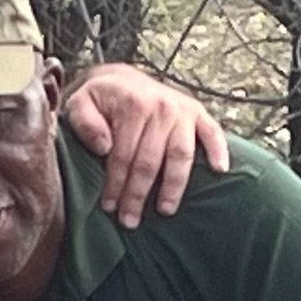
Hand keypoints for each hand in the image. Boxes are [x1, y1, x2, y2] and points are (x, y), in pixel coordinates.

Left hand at [62, 66, 230, 226]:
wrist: (122, 79)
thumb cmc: (101, 98)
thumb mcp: (80, 102)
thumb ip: (84, 122)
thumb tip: (104, 147)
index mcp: (133, 105)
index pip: (124, 155)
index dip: (116, 184)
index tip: (109, 207)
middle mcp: (161, 107)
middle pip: (150, 161)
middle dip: (138, 194)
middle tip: (130, 220)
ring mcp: (183, 110)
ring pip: (181, 155)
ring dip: (174, 186)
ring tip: (165, 210)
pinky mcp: (198, 112)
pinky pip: (213, 133)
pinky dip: (219, 150)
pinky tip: (219, 170)